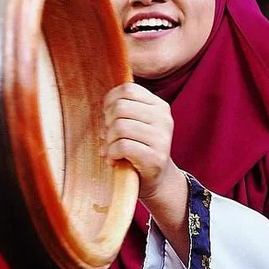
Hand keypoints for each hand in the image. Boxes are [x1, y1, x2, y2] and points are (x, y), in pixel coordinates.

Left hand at [103, 83, 176, 200]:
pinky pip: (122, 146)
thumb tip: (104, 101)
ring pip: (120, 126)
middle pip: (120, 107)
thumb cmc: (139, 148)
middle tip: (108, 137)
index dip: (110, 100)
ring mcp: (162, 139)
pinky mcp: (155, 158)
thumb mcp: (136, 122)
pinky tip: (114, 159)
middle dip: (107, 123)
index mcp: (159, 106)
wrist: (157, 180)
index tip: (107, 116)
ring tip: (111, 149)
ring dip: (108, 140)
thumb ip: (125, 108)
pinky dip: (111, 153)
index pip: (128, 89)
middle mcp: (164, 119)